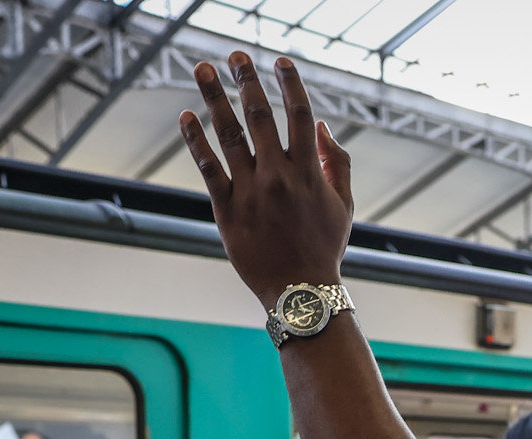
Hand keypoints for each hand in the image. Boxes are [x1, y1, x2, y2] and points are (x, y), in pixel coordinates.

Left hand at [181, 53, 353, 308]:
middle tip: (236, 55)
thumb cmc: (324, 247)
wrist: (301, 291)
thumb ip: (336, 161)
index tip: (280, 61)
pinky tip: (187, 116)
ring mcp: (251, 191)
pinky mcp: (227, 209)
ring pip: (229, 135)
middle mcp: (279, 176)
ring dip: (215, 98)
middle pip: (260, 116)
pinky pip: (209, 167)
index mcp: (309, 173)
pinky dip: (196, 140)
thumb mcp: (345, 205)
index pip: (299, 115)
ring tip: (202, 69)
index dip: (290, 84)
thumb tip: (320, 124)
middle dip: (247, 81)